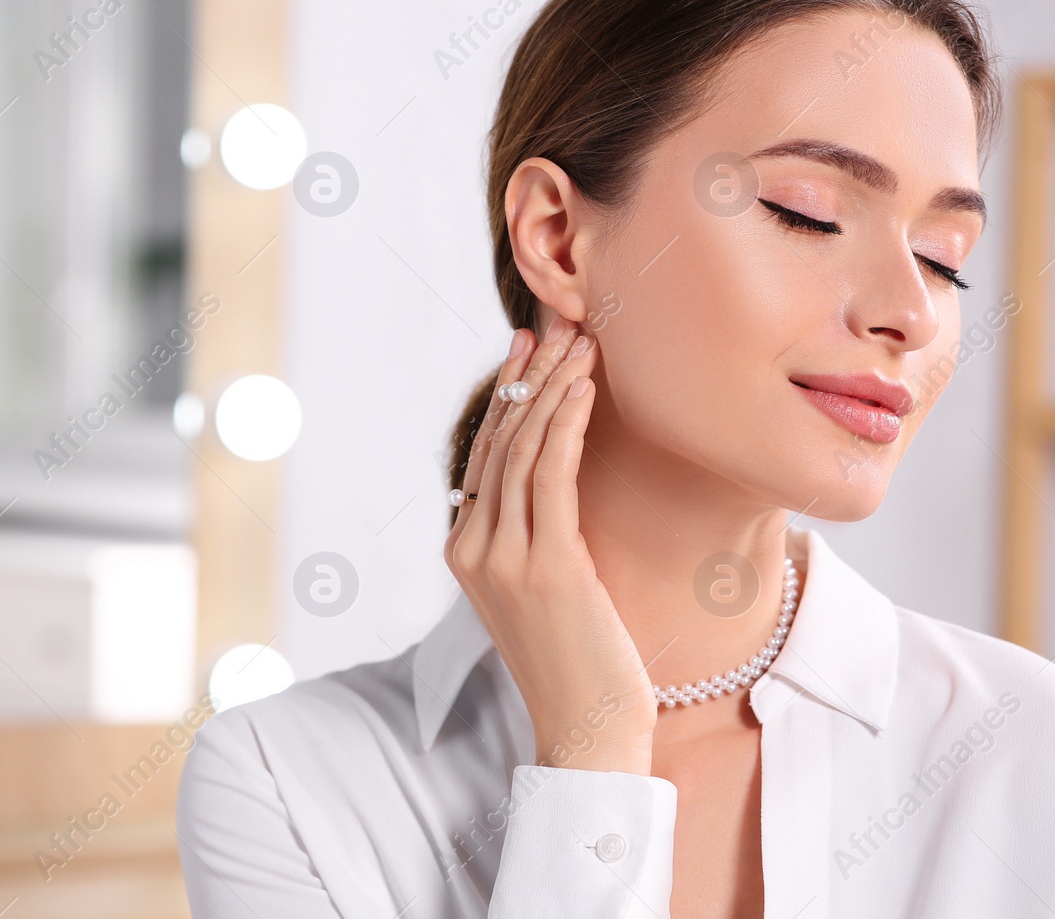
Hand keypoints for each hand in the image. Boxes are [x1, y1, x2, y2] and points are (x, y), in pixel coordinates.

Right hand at [443, 312, 657, 774]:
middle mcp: (473, 551)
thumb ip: (537, 535)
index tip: (532, 347)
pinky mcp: (543, 567)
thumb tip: (556, 482)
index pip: (486, 455)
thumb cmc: (580, 660)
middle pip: (500, 442)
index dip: (509, 395)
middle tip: (559, 323)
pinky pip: (551, 476)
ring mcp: (502, 559)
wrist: (588, 731)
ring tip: (581, 340)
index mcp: (466, 553)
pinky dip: (566, 425)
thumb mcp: (548, 587)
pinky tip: (586, 388)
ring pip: (522, 450)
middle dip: (531, 376)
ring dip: (553, 388)